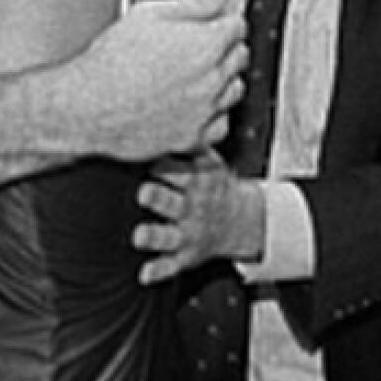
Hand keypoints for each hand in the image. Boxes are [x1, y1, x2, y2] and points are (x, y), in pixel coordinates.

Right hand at [75, 0, 246, 160]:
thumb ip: (192, 4)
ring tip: (192, 73)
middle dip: (224, 46)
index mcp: (205, 45)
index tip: (212, 21)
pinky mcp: (193, 138)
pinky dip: (212, 114)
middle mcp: (212, 80)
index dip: (223, 19)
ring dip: (222, 79)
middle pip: (240, 56)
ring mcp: (205, 111)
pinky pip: (220, 124)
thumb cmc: (111, 64)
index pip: (238, 25)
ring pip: (235, 90)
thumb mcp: (147, 15)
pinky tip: (192, 103)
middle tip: (197, 44)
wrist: (88, 107)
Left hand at [132, 148, 263, 283]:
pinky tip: (143, 275)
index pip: (181, 170)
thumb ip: (191, 140)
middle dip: (158, 198)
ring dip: (153, 235)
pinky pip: (171, 266)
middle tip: (144, 193)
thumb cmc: (211, 183)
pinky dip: (158, 271)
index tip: (144, 158)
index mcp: (199, 180)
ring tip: (139, 236)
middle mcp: (193, 206)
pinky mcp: (186, 256)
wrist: (241, 220)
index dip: (163, 165)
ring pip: (168, 236)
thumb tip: (161, 105)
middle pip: (173, 201)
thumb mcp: (209, 159)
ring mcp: (189, 232)